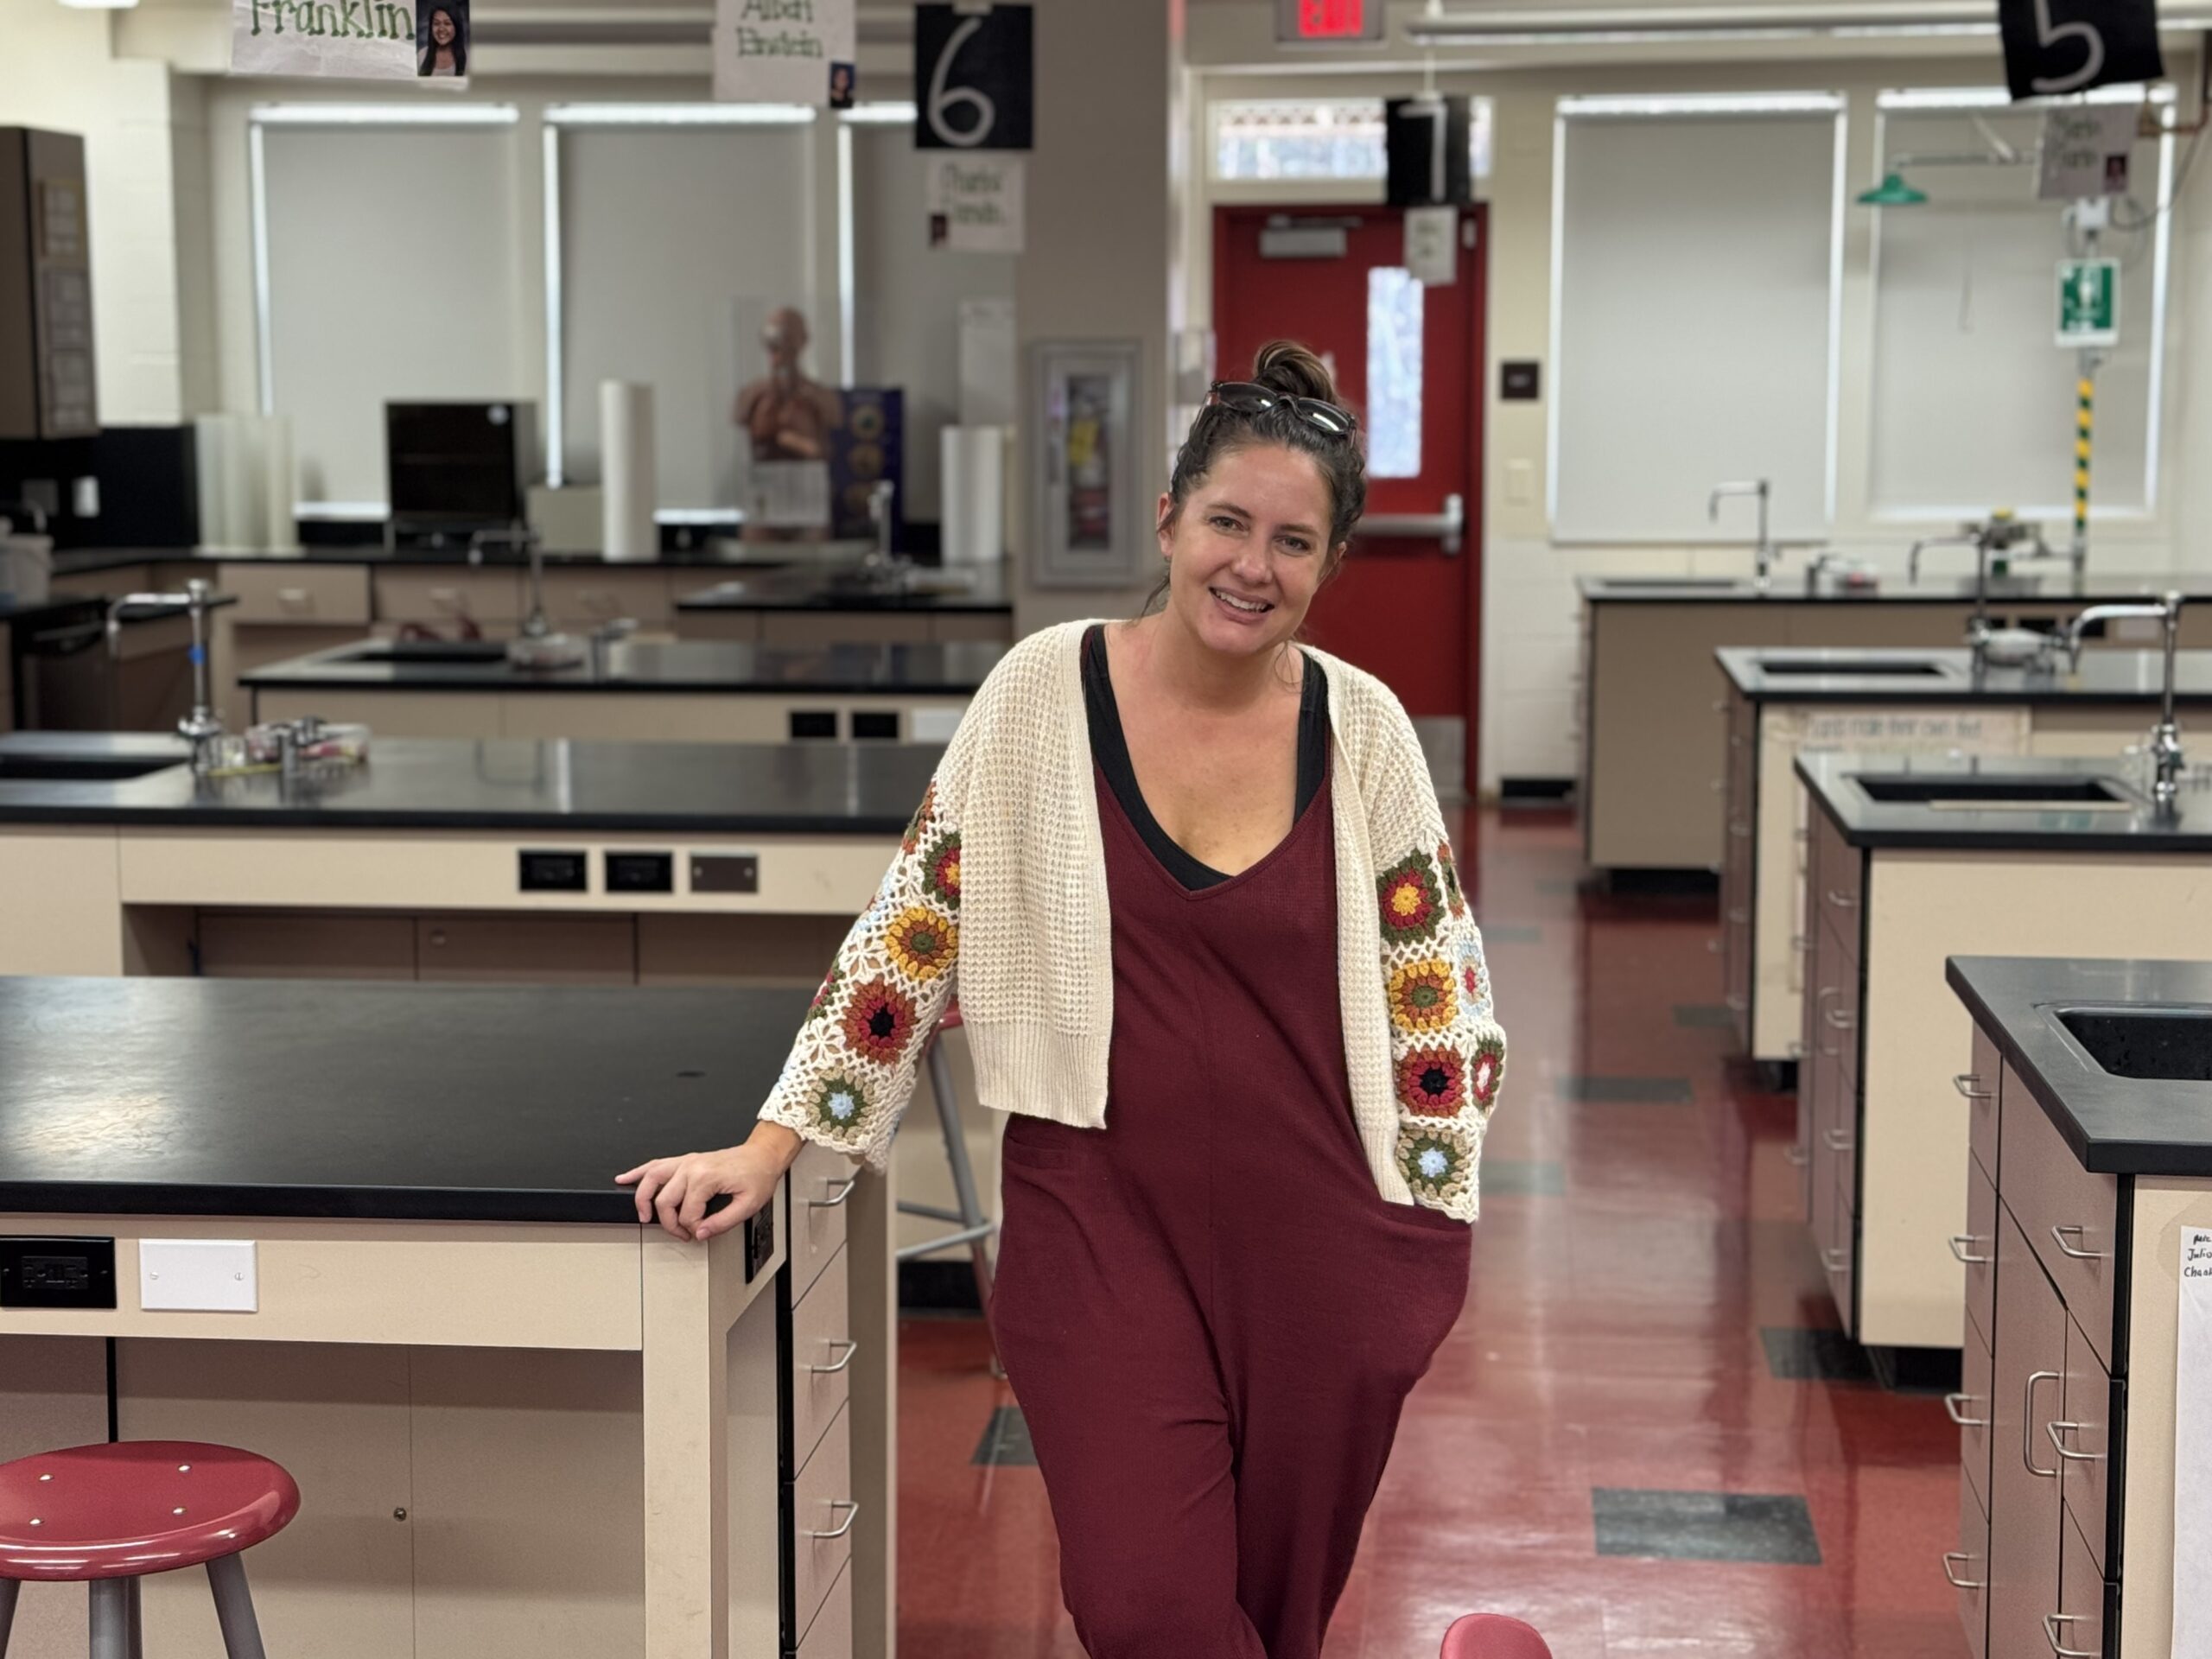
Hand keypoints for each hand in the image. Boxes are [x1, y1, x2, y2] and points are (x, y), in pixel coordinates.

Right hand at [615, 1139, 787, 1241]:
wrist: (761, 1156)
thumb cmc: (757, 1175)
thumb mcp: (748, 1204)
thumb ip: (723, 1222)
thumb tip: (700, 1233)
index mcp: (706, 1177)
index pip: (687, 1214)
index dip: (692, 1229)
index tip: (701, 1232)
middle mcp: (692, 1167)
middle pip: (665, 1201)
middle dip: (670, 1222)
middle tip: (681, 1233)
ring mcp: (686, 1162)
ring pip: (651, 1179)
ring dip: (642, 1198)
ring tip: (641, 1215)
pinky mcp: (685, 1161)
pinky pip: (655, 1165)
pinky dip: (638, 1172)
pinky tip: (625, 1179)